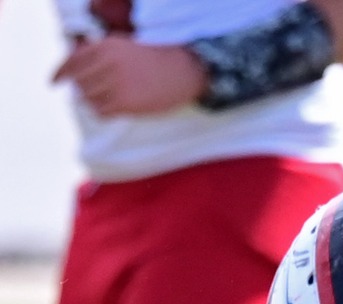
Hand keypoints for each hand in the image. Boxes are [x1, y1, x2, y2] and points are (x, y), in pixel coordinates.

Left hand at [55, 37, 206, 114]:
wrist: (181, 72)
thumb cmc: (152, 59)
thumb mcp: (122, 45)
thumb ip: (98, 51)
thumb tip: (75, 59)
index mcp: (104, 48)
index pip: (72, 62)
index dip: (60, 73)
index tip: (53, 82)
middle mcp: (107, 65)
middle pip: (80, 82)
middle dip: (83, 89)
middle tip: (93, 93)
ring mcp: (117, 85)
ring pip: (89, 98)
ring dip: (93, 101)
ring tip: (106, 101)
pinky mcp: (127, 104)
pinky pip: (102, 112)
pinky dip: (102, 112)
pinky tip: (111, 110)